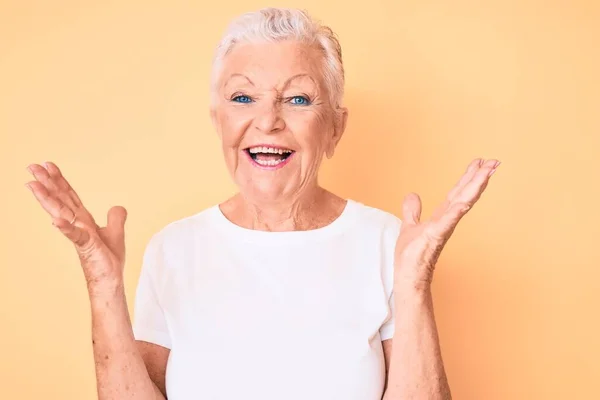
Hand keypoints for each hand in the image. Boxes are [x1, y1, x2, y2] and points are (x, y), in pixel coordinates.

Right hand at [25, 162, 127, 294]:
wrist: (110, 280)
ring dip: (47, 198)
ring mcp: (80, 235)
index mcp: (83, 220)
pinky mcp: (87, 247)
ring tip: (33, 184)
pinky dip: (66, 228)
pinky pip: (76, 236)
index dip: (59, 180)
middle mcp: (78, 225)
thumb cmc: (108, 260)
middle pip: (61, 199)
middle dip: (47, 183)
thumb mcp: (116, 233)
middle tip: (31, 166)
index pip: (70, 196)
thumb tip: (117, 206)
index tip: (48, 165)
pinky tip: (56, 220)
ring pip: (61, 213)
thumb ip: (115, 218)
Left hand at [394, 158, 499, 288]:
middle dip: (479, 178)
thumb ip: (412, 211)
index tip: (480, 161)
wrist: (408, 277)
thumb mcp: (409, 226)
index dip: (468, 177)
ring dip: (474, 188)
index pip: (457, 193)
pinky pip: (447, 222)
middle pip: (465, 194)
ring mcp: (443, 228)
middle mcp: (447, 221)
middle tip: (495, 161)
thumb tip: (412, 195)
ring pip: (462, 203)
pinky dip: (456, 212)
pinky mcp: (434, 237)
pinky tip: (464, 202)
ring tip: (487, 172)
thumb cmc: (411, 256)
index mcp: (442, 216)